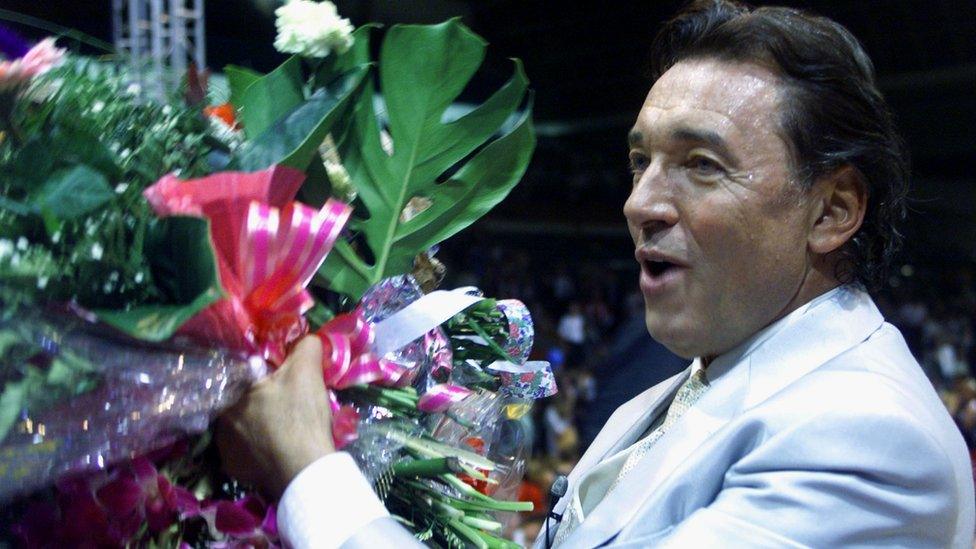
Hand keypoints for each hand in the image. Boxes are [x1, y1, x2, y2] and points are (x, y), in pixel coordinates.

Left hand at [217, 335, 334, 498]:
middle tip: (285, 400)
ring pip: (242, 425)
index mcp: (232, 391)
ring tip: (282, 425)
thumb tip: (304, 337)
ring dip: (258, 422)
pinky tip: (277, 446)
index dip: (261, 371)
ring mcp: (224, 447)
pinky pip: (245, 450)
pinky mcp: (235, 468)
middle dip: (260, 397)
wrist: (304, 470)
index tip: (278, 375)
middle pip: (242, 399)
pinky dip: (259, 447)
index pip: (241, 372)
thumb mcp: (307, 370)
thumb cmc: (300, 415)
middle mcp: (220, 418)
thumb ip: (305, 346)